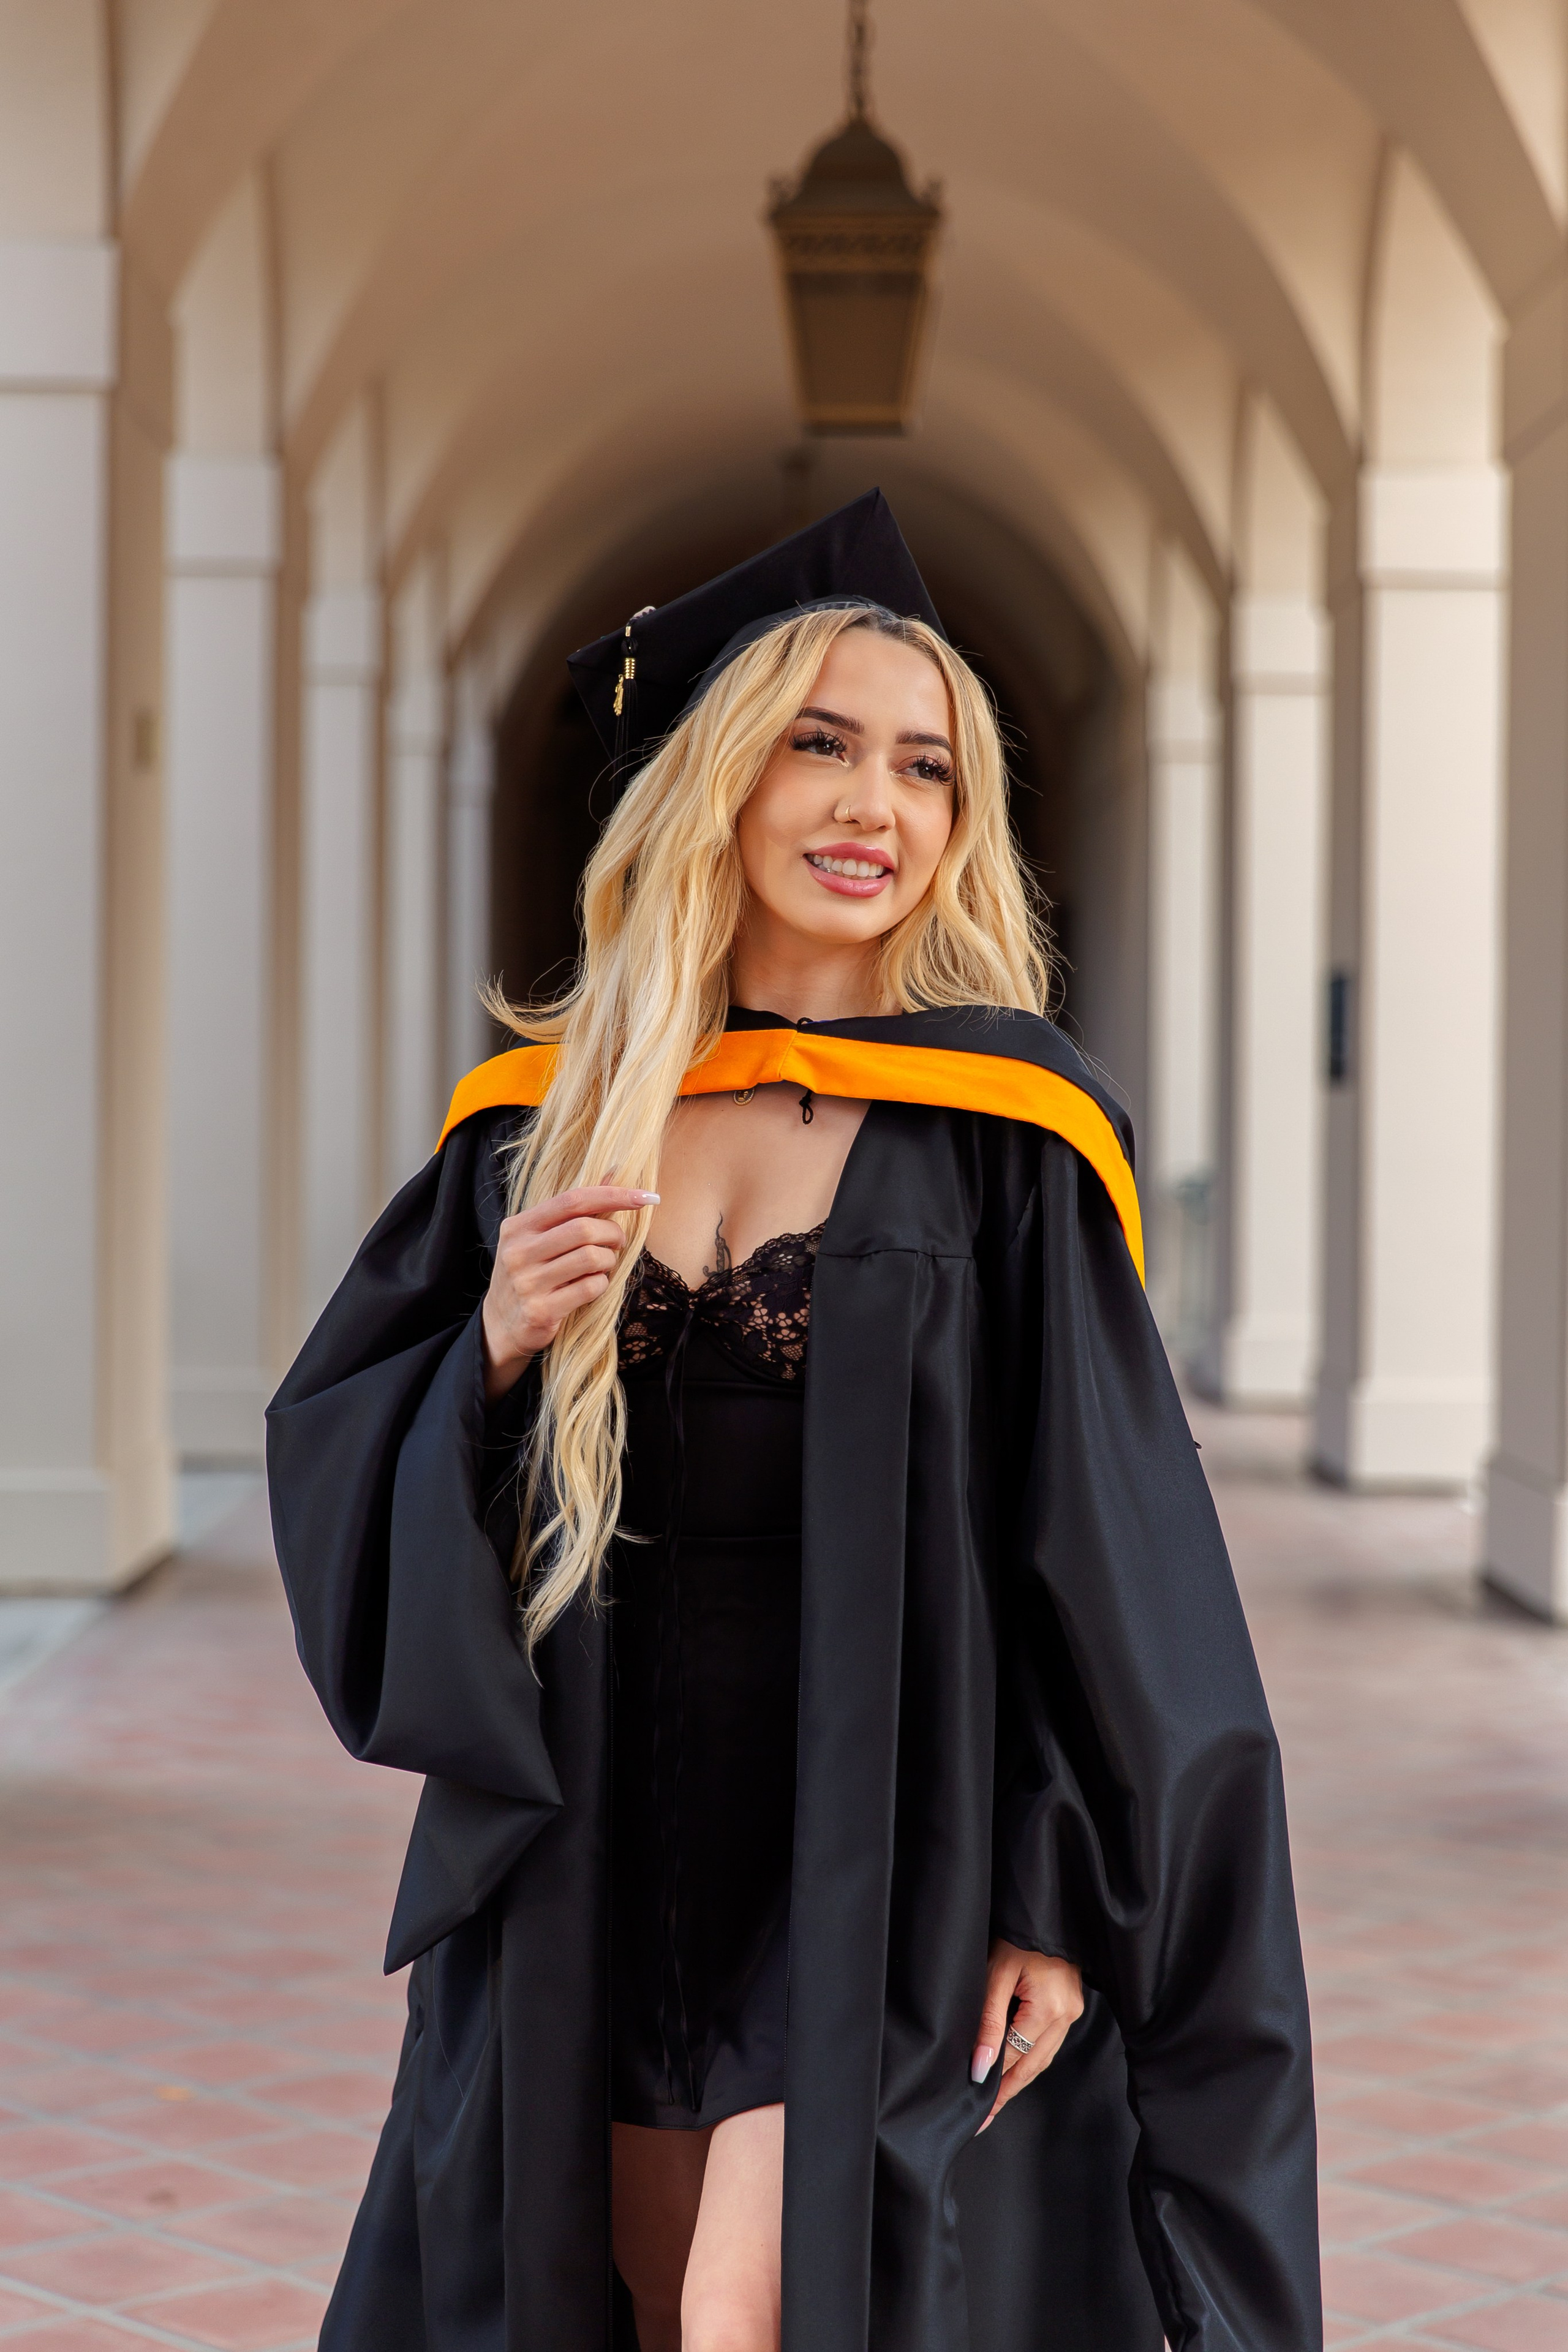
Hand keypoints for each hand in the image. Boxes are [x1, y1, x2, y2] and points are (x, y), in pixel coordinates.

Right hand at [481, 1184, 657, 1399]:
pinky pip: (589, 1288)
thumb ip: (573, 1209)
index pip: (572, 1200)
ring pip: (590, 1258)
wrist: (500, 1325)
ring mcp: (527, 1283)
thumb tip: (613, 1171)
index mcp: (518, 1226)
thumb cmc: (529, 1273)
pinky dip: (601, 1284)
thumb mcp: (539, 1237)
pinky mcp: (541, 1311)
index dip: (612, 1195)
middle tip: (619, 1241)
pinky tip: (594, 1284)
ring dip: (609, 1260)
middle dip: (612, 1233)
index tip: (644, 1197)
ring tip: (604, 1264)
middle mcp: (519, 1252)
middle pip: (584, 1229)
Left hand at [970, 1940, 1083, 2131]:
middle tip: (986, 2117)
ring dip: (1020, 2079)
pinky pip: (1049, 2042)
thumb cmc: (1017, 1937)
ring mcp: (1073, 2012)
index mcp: (1050, 2008)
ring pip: (1044, 2057)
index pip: (1017, 2056)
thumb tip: (980, 2067)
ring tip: (997, 2101)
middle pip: (1034, 2065)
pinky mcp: (1071, 2007)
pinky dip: (1031, 2058)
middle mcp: (1067, 2014)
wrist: (1044, 1910)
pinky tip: (1015, 2070)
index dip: (995, 2081)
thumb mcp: (995, 1975)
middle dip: (1008, 2091)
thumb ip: (988, 2023)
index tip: (977, 2104)